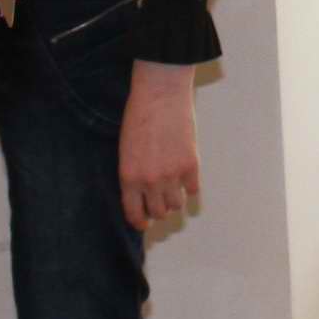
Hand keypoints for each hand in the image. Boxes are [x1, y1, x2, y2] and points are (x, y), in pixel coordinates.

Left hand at [119, 62, 200, 230]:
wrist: (160, 93)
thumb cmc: (138, 115)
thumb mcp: (125, 148)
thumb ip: (133, 173)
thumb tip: (141, 192)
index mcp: (129, 177)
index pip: (134, 213)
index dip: (140, 222)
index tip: (144, 224)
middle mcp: (150, 181)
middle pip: (158, 212)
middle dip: (157, 210)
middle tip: (158, 202)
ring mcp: (172, 175)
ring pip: (176, 205)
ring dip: (174, 200)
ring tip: (172, 188)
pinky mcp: (191, 166)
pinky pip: (193, 190)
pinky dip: (190, 187)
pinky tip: (186, 178)